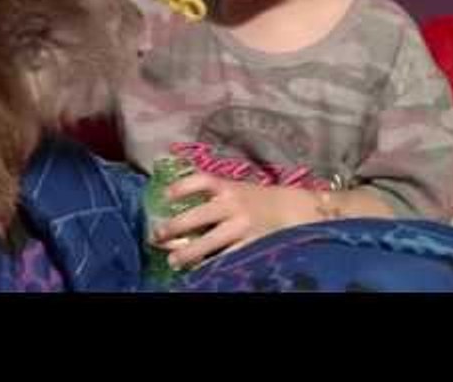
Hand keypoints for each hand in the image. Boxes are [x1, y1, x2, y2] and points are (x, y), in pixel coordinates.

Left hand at [152, 173, 310, 269]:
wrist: (294, 211)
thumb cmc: (258, 200)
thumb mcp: (237, 188)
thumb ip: (213, 192)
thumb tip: (178, 195)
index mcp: (229, 187)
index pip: (201, 181)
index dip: (181, 187)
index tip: (165, 196)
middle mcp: (233, 205)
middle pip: (199, 215)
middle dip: (175, 226)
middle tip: (157, 235)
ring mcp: (242, 227)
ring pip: (211, 242)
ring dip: (189, 253)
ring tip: (173, 261)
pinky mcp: (252, 246)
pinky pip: (229, 258)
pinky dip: (214, 265)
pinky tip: (201, 271)